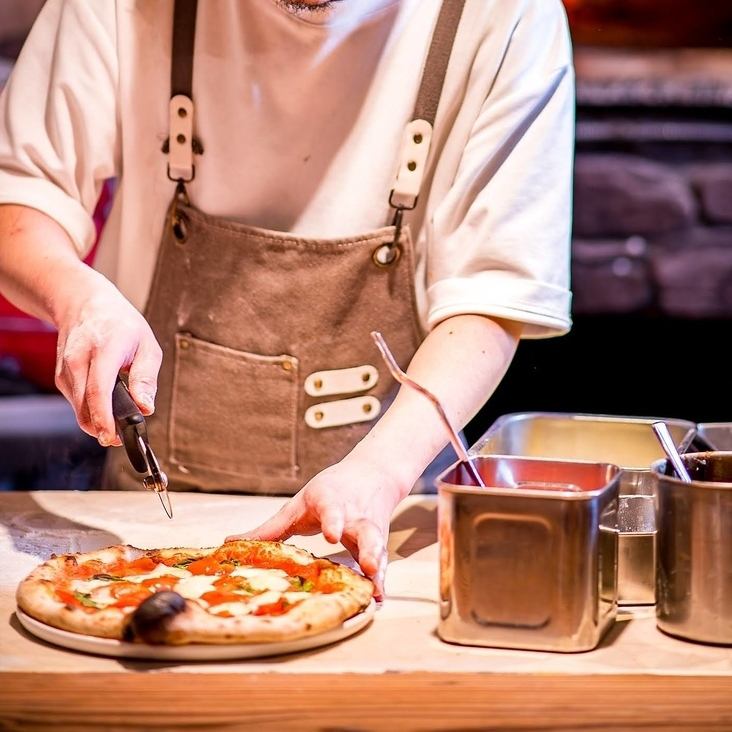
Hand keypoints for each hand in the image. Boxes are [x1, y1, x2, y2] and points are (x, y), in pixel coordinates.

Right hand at [54, 271, 161, 445]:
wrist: (84, 303)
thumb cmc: (120, 324)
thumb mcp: (146, 345)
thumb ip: (146, 378)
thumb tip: (146, 408)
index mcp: (104, 348)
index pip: (99, 389)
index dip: (104, 418)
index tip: (112, 437)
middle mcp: (79, 358)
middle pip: (85, 404)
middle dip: (101, 428)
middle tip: (120, 439)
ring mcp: (66, 368)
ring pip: (78, 407)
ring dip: (96, 422)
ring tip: (116, 425)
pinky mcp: (61, 377)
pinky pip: (75, 402)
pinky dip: (89, 410)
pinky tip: (104, 408)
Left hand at [227, 457, 406, 597]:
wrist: (373, 473)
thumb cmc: (330, 490)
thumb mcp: (299, 503)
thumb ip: (270, 529)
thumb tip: (229, 542)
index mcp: (332, 501)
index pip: (334, 511)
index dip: (334, 522)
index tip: (331, 535)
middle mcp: (356, 516)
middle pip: (366, 531)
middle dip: (368, 549)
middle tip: (368, 565)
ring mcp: (372, 530)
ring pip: (378, 548)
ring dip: (377, 568)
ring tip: (375, 590)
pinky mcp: (379, 543)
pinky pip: (381, 563)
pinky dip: (380, 580)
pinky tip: (376, 598)